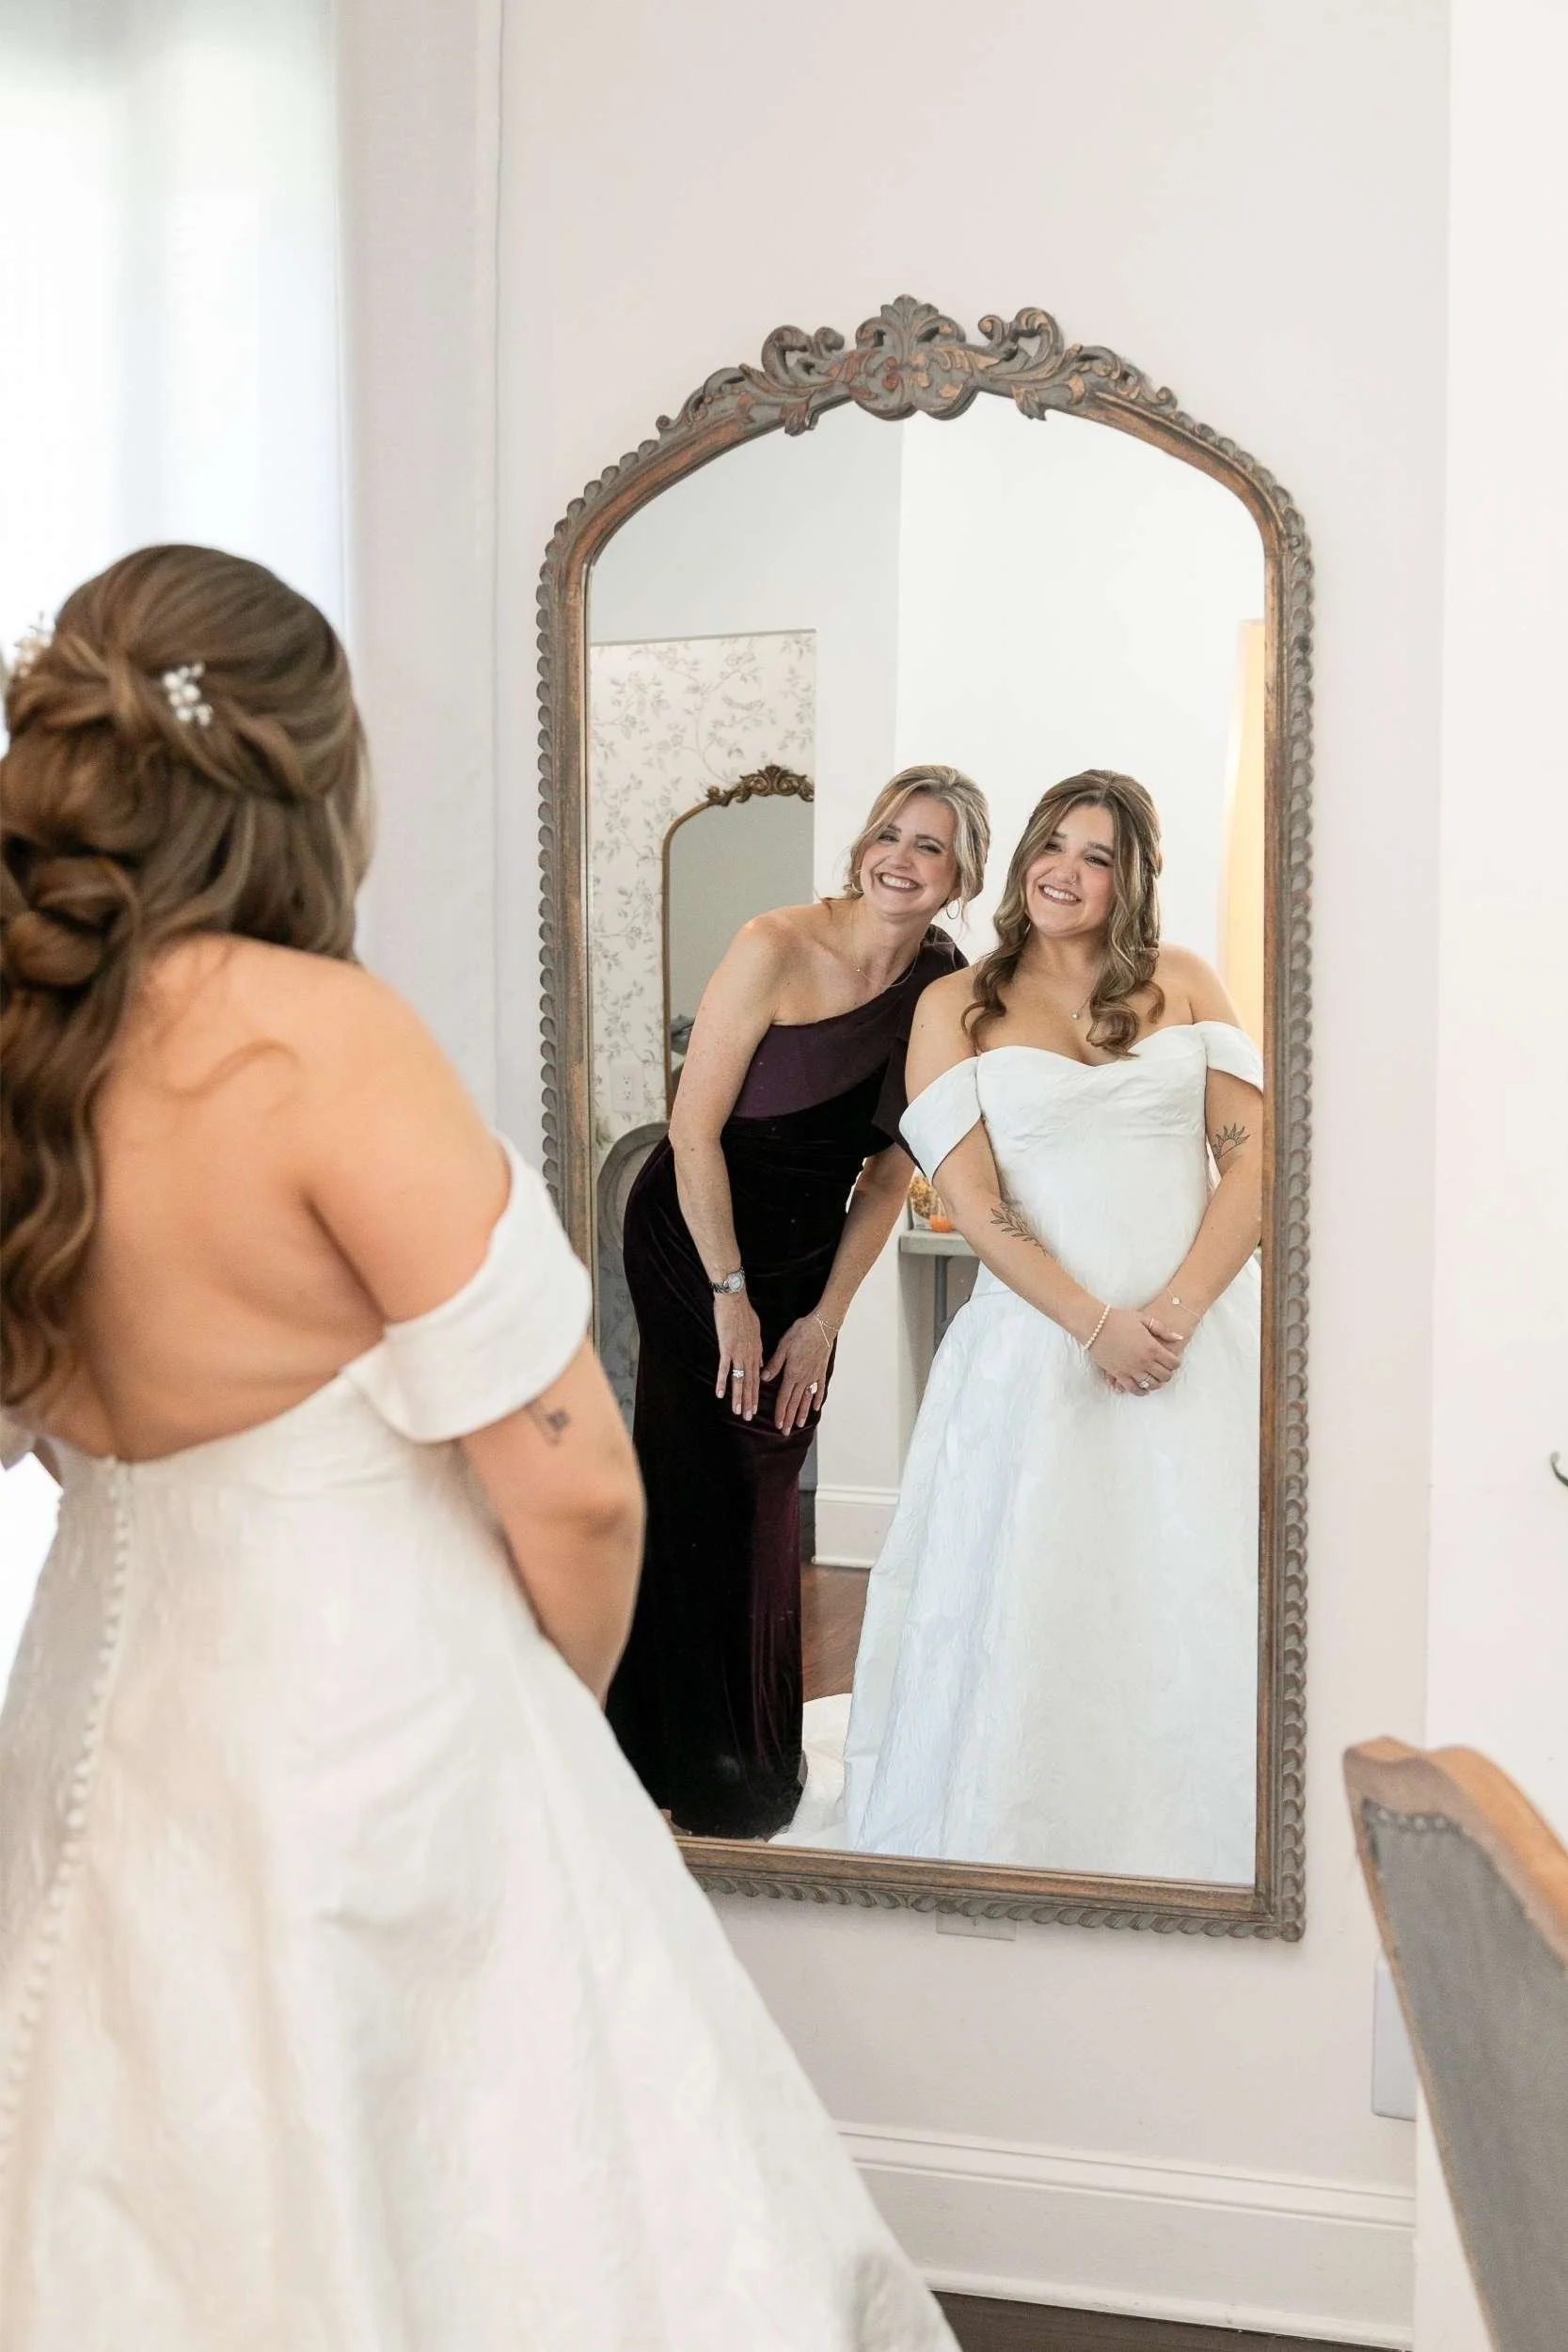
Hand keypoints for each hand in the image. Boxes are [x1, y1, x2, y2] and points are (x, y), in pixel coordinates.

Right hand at [714, 1290, 763, 1419]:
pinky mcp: (726, 1349)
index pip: (757, 1378)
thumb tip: (760, 1363)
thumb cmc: (745, 1314)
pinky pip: (724, 1369)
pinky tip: (720, 1394)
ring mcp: (738, 1354)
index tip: (755, 1408)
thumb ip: (758, 1350)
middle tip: (748, 1417)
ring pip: (739, 1380)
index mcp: (756, 1352)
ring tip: (737, 1411)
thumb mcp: (756, 1332)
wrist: (735, 1302)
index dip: (755, 1394)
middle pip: (749, 1383)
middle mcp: (749, 1356)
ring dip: (738, 1397)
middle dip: (748, 1401)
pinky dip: (722, 1382)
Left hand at [763, 1313, 833, 1432]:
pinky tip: (816, 1407)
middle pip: (794, 1402)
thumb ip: (775, 1364)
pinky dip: (817, 1398)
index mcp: (792, 1373)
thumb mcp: (783, 1346)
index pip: (784, 1398)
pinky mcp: (821, 1370)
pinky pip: (819, 1388)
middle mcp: (803, 1378)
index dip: (780, 1412)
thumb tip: (764, 1378)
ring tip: (799, 1424)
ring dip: (802, 1412)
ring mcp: (814, 1376)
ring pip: (807, 1399)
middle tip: (786, 1431)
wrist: (822, 1326)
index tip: (777, 1424)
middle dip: (789, 1418)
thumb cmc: (801, 1333)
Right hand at [1088, 1307, 1183, 1395]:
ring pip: (1151, 1384)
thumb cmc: (1120, 1319)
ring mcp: (1132, 1370)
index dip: (1176, 1363)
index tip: (1173, 1360)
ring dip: (1157, 1383)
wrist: (1096, 1325)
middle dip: (1168, 1373)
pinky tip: (1145, 1389)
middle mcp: (1144, 1361)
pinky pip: (1134, 1389)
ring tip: (1156, 1379)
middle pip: (1164, 1376)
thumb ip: (1163, 1330)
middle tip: (1165, 1369)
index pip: (1173, 1363)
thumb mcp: (1144, 1319)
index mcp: (1152, 1347)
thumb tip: (1179, 1337)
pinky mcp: (1119, 1374)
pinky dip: (1141, 1391)